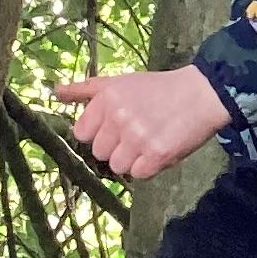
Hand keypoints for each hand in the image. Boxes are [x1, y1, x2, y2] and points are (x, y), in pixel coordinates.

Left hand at [60, 64, 230, 180]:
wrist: (201, 94)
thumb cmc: (158, 88)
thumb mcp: (120, 82)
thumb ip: (85, 90)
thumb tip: (55, 92)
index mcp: (106, 99)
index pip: (81, 134)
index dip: (98, 133)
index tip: (115, 127)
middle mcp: (118, 118)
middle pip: (99, 152)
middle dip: (116, 146)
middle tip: (137, 131)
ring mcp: (137, 138)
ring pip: (117, 166)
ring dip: (132, 159)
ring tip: (149, 141)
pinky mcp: (156, 155)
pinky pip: (138, 174)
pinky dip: (148, 167)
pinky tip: (159, 149)